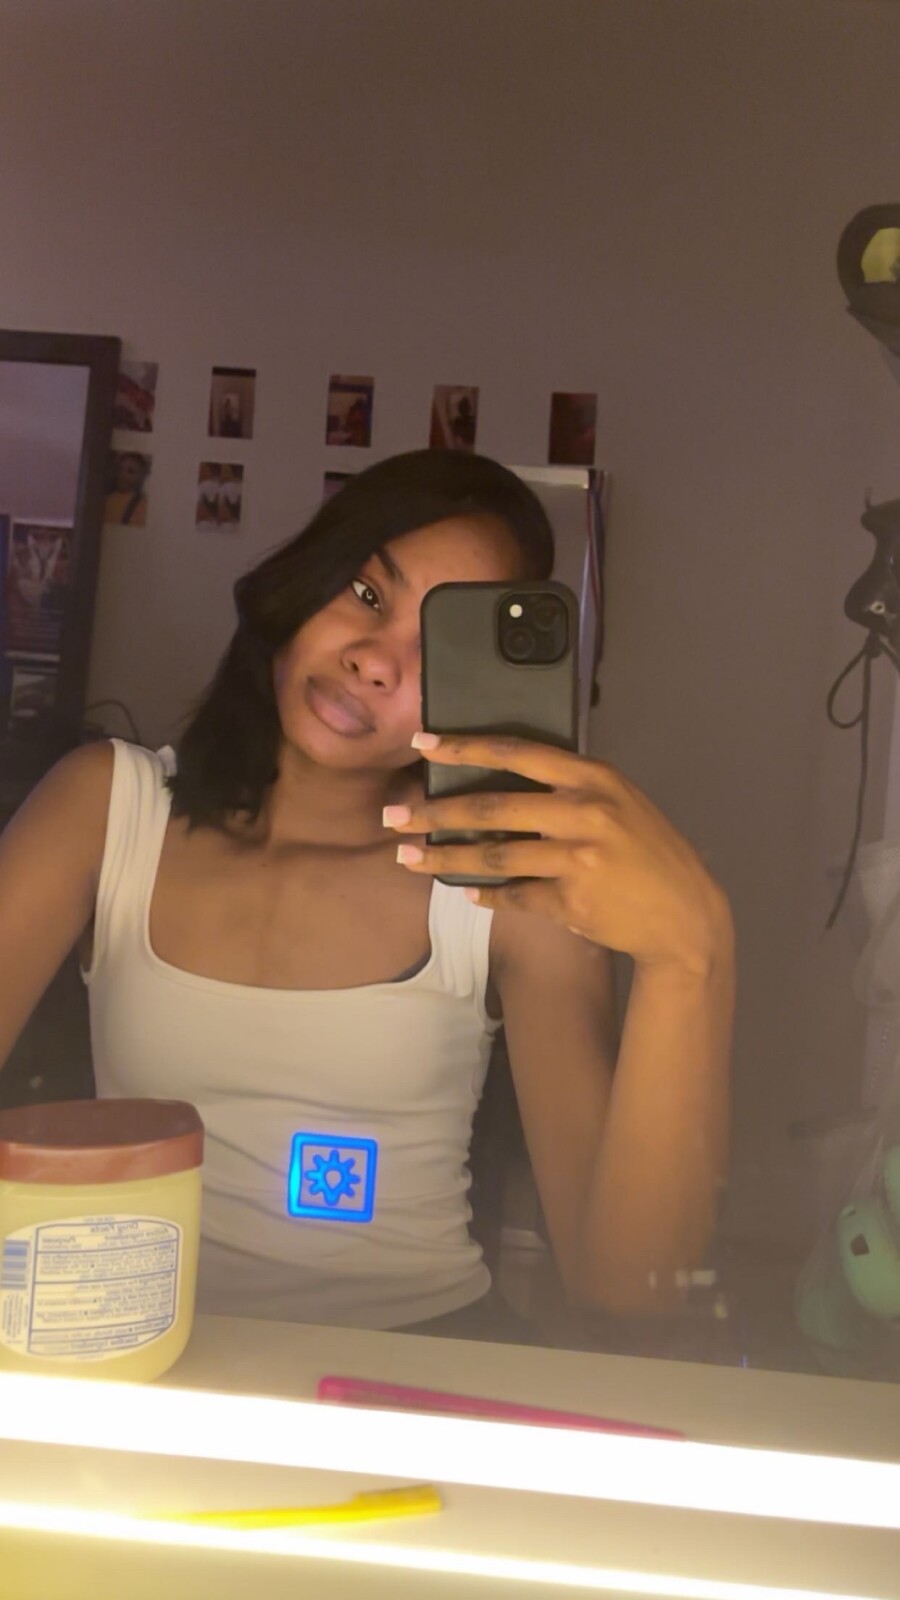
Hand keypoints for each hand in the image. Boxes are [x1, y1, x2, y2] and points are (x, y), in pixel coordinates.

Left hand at [384, 732, 731, 975]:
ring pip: (495, 856)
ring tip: (409, 859)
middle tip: (393, 817)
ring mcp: (578, 858)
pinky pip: (516, 895)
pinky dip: (489, 895)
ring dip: (445, 859)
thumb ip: (569, 791)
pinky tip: (469, 893)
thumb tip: (502, 786)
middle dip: (434, 812)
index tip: (423, 743)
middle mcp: (585, 812)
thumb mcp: (619, 804)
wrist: (686, 914)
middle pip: (493, 808)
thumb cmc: (649, 854)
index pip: (517, 752)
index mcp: (594, 778)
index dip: (465, 747)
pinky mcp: (572, 900)